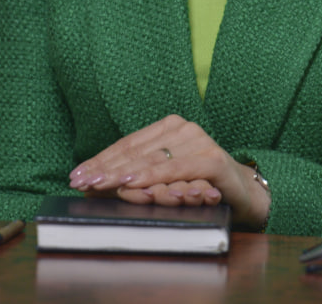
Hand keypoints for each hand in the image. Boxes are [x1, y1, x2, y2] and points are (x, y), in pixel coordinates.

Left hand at [69, 114, 270, 228]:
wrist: (245, 194)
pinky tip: (131, 183)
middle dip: (104, 169)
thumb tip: (93, 181)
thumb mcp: (164, 177)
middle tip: (80, 182)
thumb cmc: (199, 186)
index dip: (100, 159)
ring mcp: (200, 143)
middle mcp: (185, 129)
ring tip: (98, 184)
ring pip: (153, 160)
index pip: (128, 144)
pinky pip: (177, 170)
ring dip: (122, 174)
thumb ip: (136, 173)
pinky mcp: (213, 161)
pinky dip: (152, 177)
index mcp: (170, 127)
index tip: (77, 174)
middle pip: (136, 151)